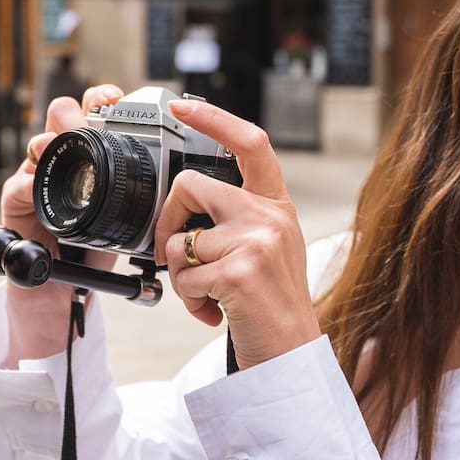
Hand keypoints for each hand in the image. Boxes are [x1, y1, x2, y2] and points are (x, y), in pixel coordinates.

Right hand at [0, 81, 122, 364]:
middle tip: (92, 118)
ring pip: (40, 140)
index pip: (97, 112)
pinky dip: (29, 183)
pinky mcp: (18, 202)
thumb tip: (183, 179)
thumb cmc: (97, 250)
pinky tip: (38, 187)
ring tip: (59, 146)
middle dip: (78, 109)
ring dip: (50, 138)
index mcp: (94, 156)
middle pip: (65, 113)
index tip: (119, 98)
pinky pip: (19, 185)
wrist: (64, 292)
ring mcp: (40, 177)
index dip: (105, 99)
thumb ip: (148, 198)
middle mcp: (65, 160)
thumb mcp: (130, 219)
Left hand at [153, 100, 318, 370]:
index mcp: (276, 205)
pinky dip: (189, 302)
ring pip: (181, 241)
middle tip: (169, 252)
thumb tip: (185, 207)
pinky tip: (213, 313)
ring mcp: (257, 242)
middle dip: (167, 221)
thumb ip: (238, 219)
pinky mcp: (240, 272)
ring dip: (180, 275)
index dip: (213, 117)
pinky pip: (184, 277)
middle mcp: (271, 216)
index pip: (250, 142)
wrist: (292, 353)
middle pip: (192, 185)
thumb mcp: (267, 248)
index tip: (181, 106)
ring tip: (207, 295)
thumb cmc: (270, 305)